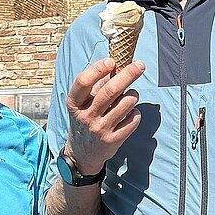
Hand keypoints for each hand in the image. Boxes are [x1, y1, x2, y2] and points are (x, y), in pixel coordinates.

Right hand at [64, 58, 143, 173]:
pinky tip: (130, 113)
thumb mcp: (83, 104)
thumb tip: (114, 64)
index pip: (83, 81)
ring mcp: (100, 129)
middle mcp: (86, 116)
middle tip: (140, 65)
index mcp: (75, 103)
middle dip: (128, 74)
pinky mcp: (113, 140)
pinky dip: (135, 113)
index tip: (111, 61)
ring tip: (131, 96)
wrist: (82, 154)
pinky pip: (133, 119)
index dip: (98, 69)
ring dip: (133, 95)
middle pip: (110, 91)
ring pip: (126, 104)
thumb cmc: (85, 121)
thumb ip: (96, 86)